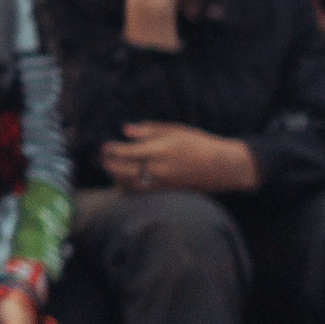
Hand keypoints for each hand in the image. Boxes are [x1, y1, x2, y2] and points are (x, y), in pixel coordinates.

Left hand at [102, 122, 258, 192]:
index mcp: (158, 150)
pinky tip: (125, 182)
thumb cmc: (198, 143)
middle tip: (102, 158)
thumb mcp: (174, 130)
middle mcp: (158, 168)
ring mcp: (162, 183)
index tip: (104, 146)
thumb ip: (147, 130)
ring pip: (129, 185)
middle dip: (108, 164)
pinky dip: (129, 188)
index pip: (124, 152)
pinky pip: (142, 193)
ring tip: (111, 170)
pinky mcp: (168, 192)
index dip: (110, 150)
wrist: (222, 166)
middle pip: (122, 170)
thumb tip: (125, 130)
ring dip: (116, 178)